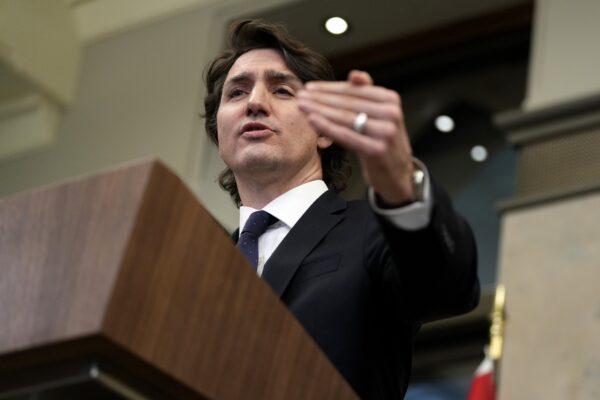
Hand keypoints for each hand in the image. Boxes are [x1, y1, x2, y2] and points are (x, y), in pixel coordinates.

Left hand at [297, 70, 414, 204]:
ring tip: (301, 105)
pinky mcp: (377, 150)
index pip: (354, 90)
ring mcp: (386, 132)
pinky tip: (312, 120)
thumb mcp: (379, 115)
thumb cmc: (381, 140)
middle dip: (320, 98)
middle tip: (300, 95)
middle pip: (347, 103)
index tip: (309, 87)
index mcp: (391, 99)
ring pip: (345, 118)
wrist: (397, 174)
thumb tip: (354, 74)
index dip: (329, 88)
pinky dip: (327, 127)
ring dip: (319, 110)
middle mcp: (391, 113)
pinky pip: (346, 136)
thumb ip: (367, 94)